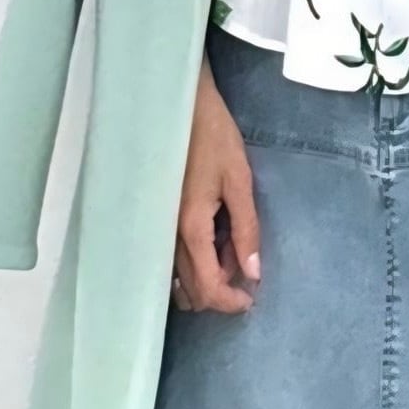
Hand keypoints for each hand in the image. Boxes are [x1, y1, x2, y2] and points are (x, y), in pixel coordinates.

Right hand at [171, 54, 260, 310]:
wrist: (175, 107)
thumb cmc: (212, 137)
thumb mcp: (239, 181)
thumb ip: (246, 229)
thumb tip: (253, 273)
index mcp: (191, 228)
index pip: (208, 288)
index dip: (230, 301)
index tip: (251, 299)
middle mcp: (167, 236)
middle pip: (190, 290)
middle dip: (220, 292)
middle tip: (246, 273)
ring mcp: (156, 229)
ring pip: (177, 279)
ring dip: (205, 280)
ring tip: (230, 254)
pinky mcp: (155, 219)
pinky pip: (170, 259)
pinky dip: (191, 265)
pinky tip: (211, 244)